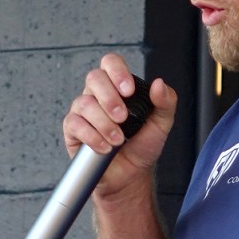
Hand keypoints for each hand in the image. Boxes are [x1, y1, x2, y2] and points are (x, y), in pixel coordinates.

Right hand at [62, 53, 176, 196]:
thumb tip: (158, 83)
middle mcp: (98, 95)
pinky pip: (75, 124)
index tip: (128, 90)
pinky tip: (105, 147)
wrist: (130, 175)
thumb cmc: (143, 147)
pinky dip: (92, 136)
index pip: (110, 63)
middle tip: (123, 118)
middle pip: (94, 78)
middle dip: (110, 98)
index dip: (117, 71)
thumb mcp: (162, 124)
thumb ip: (165, 102)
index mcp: (118, 87)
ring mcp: (83, 111)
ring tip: (118, 139)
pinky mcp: (73, 130)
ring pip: (84, 103)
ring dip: (104, 123)